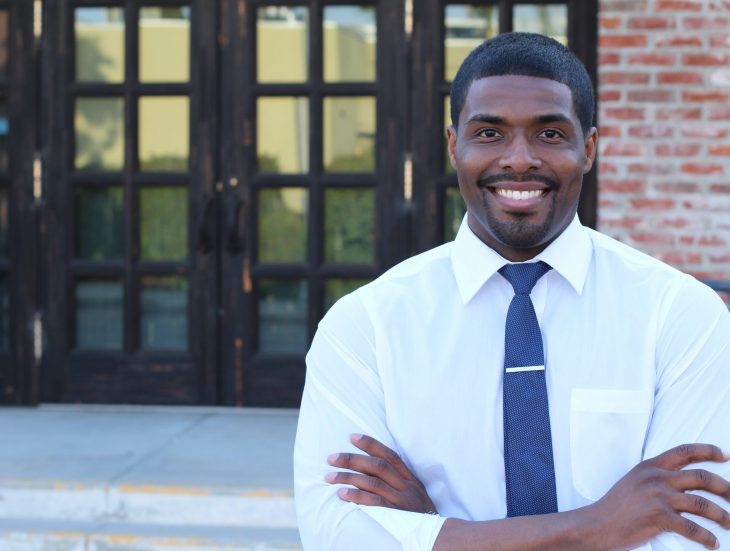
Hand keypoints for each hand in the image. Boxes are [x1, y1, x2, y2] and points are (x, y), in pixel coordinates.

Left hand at [325, 433, 437, 513]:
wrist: (436, 535)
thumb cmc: (419, 514)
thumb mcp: (414, 493)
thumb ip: (398, 480)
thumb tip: (371, 468)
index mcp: (410, 478)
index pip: (390, 455)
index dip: (371, 444)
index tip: (353, 437)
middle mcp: (406, 486)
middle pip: (377, 466)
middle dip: (352, 459)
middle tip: (331, 458)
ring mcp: (401, 500)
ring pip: (373, 482)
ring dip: (348, 477)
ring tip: (330, 476)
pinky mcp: (395, 515)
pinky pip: (374, 503)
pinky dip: (357, 497)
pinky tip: (342, 494)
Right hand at [588, 443, 729, 549]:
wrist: (597, 524)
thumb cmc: (617, 507)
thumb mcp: (635, 481)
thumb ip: (657, 478)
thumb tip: (684, 483)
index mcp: (650, 466)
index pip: (685, 451)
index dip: (708, 451)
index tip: (725, 455)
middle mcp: (656, 478)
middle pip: (702, 478)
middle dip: (725, 488)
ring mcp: (658, 497)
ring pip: (702, 503)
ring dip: (722, 516)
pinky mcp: (659, 517)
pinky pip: (692, 527)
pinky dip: (707, 537)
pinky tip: (713, 542)